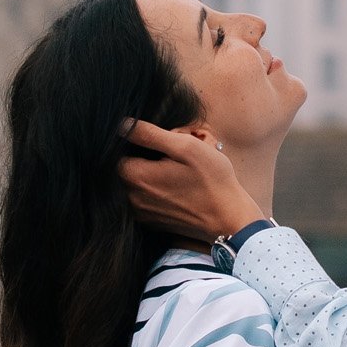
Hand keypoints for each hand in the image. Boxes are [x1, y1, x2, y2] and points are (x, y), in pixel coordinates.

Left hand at [119, 119, 262, 241]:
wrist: (229, 219)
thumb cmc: (212, 180)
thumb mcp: (186, 147)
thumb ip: (150, 134)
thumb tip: (121, 124)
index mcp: (137, 177)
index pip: (117, 152)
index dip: (136, 142)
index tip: (158, 143)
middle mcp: (133, 198)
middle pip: (126, 168)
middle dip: (144, 158)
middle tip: (171, 156)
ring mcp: (142, 213)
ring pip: (134, 184)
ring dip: (150, 174)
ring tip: (175, 172)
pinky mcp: (152, 222)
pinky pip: (143, 199)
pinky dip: (155, 190)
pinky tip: (176, 188)